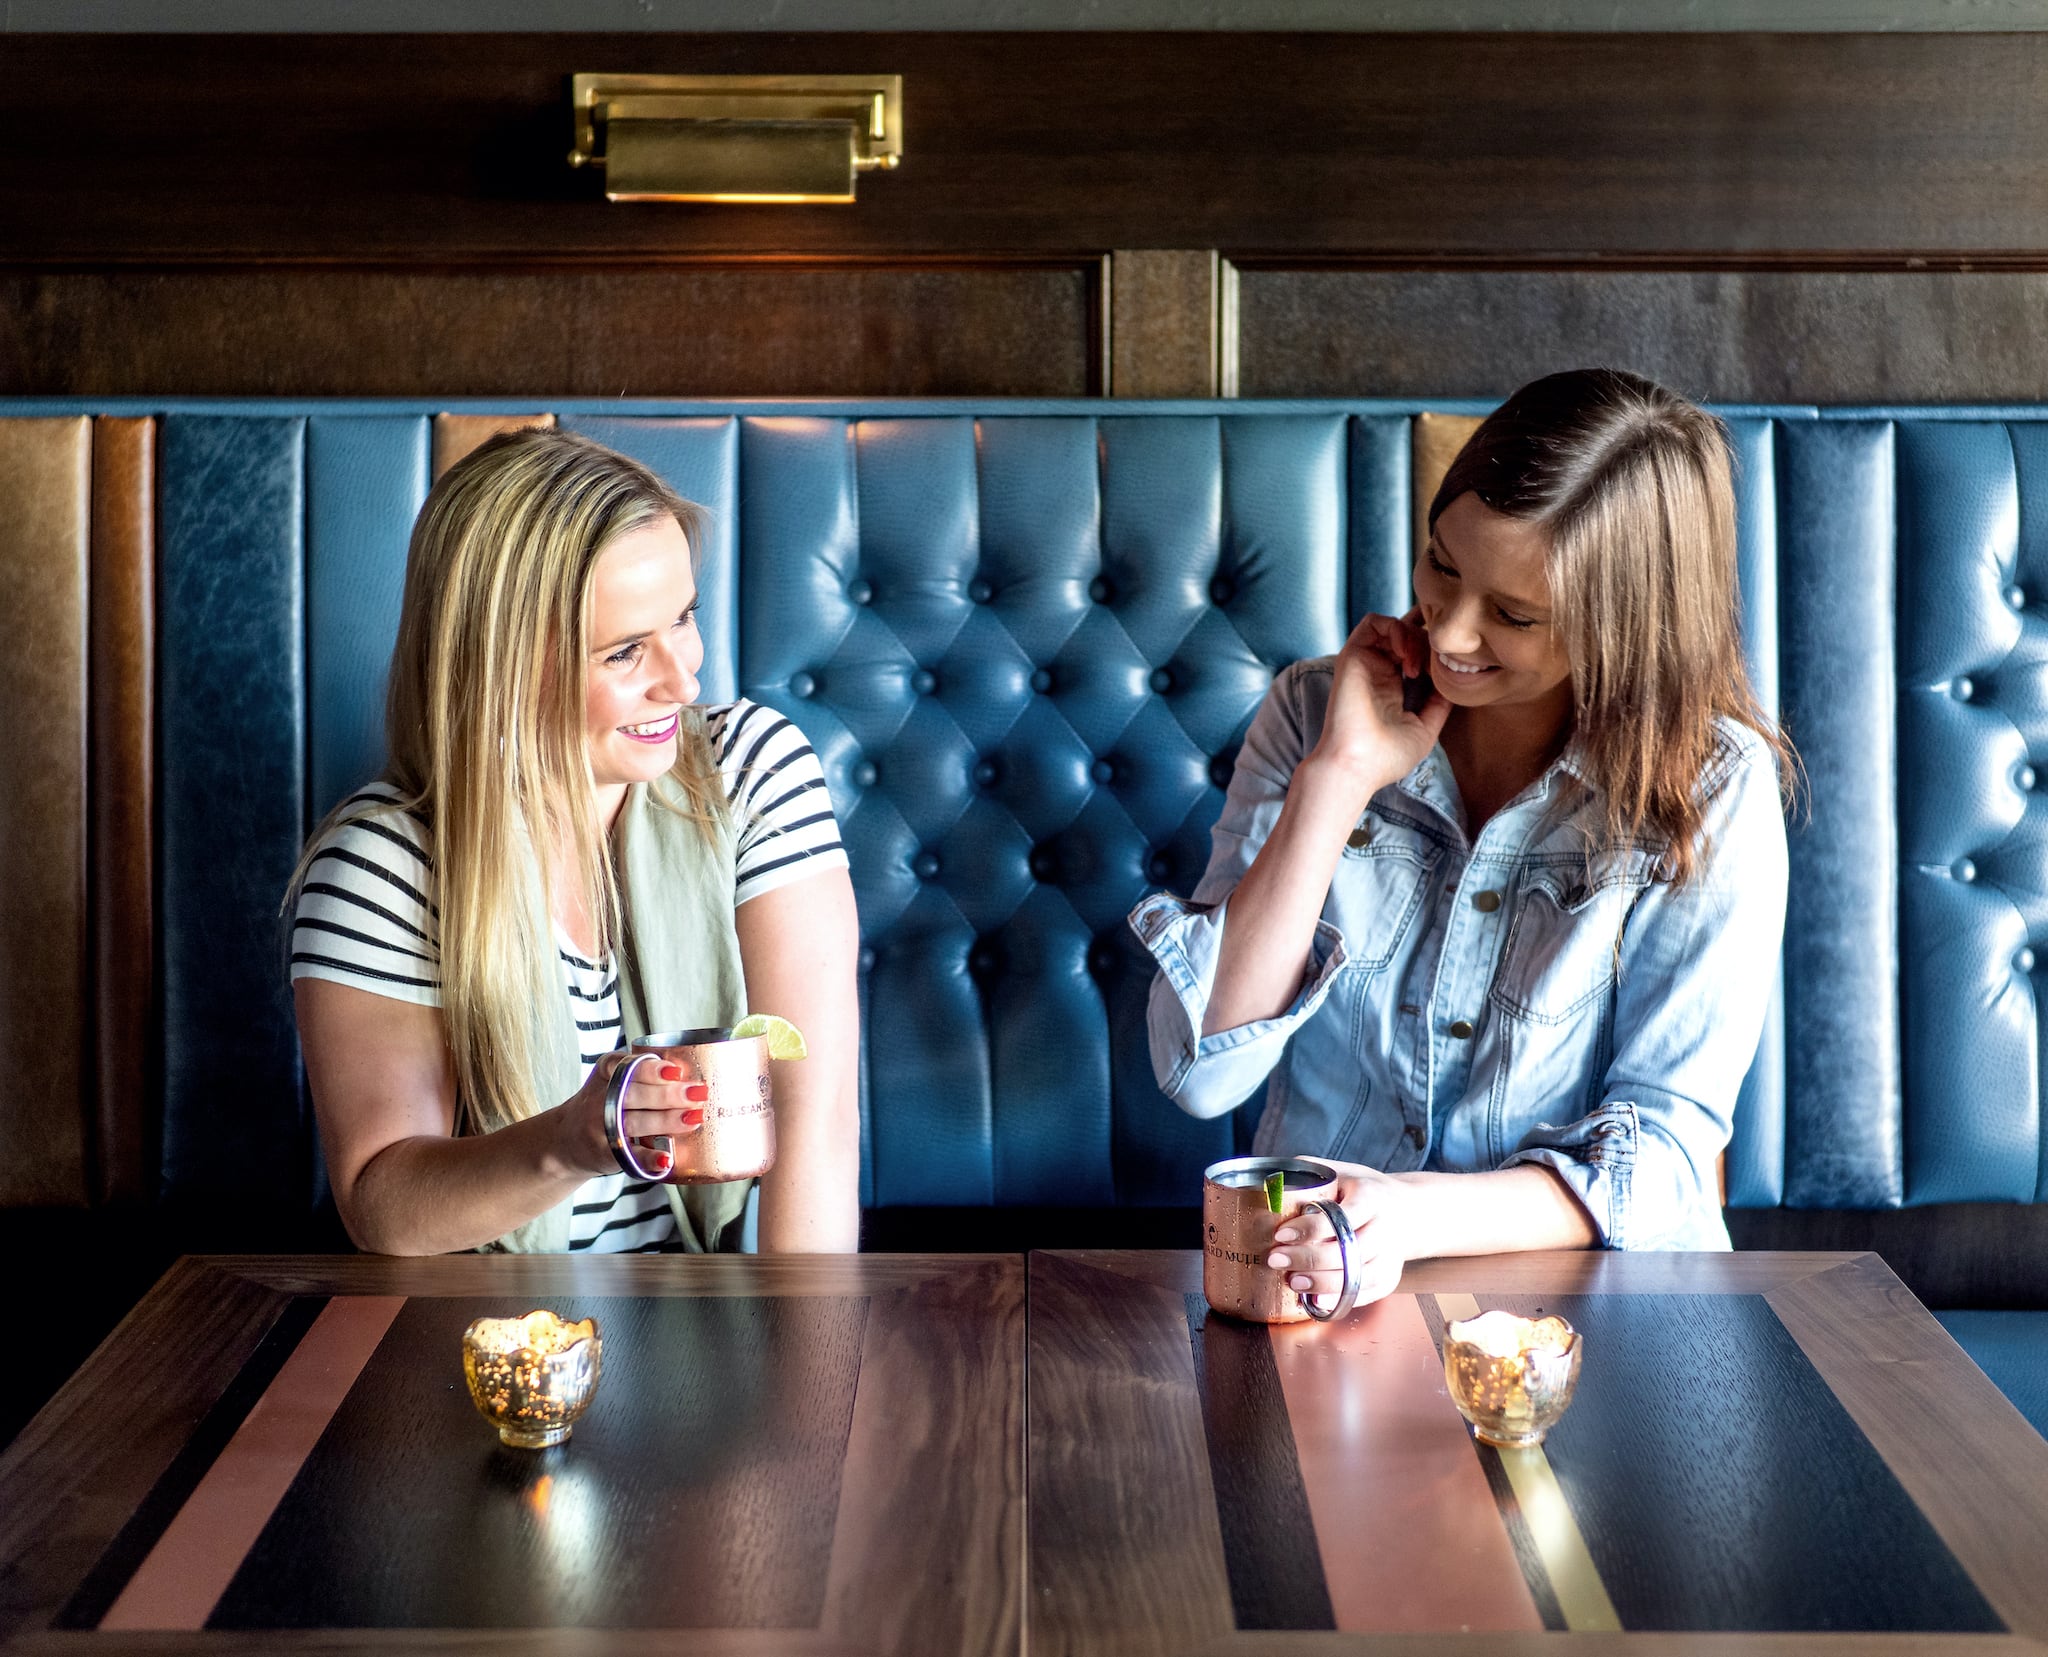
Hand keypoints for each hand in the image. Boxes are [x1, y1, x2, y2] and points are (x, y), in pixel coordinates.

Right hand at [558, 1049, 706, 1179]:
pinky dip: (650, 1158)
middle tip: (697, 1093)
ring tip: (693, 1118)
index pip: (624, 1066)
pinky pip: (631, 1155)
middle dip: (668, 1094)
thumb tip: (693, 1074)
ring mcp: (601, 1128)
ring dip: (666, 1121)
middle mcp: (599, 1099)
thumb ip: (642, 1072)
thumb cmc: (600, 1105)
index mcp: (604, 1074)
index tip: (676, 1071)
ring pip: (634, 1122)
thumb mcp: (611, 1079)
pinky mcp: (607, 1154)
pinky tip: (667, 1158)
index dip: (649, 1069)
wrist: (565, 1142)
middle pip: (633, 1094)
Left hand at [1266, 1161, 1417, 1309]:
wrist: (1408, 1210)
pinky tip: (1316, 1300)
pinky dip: (1340, 1299)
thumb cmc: (1364, 1190)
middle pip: (1350, 1251)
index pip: (1342, 1217)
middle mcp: (1384, 1228)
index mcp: (1371, 1197)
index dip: (1310, 1228)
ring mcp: (1390, 1256)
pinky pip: (1365, 1294)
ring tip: (1293, 1282)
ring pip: (1358, 1277)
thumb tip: (1268, 1185)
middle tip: (1276, 1260)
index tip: (1282, 1233)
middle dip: (1310, 1259)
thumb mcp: (1340, 1172)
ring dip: (1323, 1283)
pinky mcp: (1390, 1277)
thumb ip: (1308, 1175)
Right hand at [1305, 612, 1450, 796]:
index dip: (1433, 650)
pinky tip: (1406, 655)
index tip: (1448, 669)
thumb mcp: (1424, 729)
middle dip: (1427, 639)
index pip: (1413, 652)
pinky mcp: (1352, 656)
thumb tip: (1452, 683)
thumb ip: (1438, 704)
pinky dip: (1395, 629)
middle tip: (1436, 662)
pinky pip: (1373, 622)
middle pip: (1406, 634)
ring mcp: (1365, 662)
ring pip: (1392, 625)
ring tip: (1418, 665)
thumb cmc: (1386, 757)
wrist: (1356, 765)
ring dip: (1412, 636)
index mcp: (1391, 687)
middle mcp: (1377, 671)